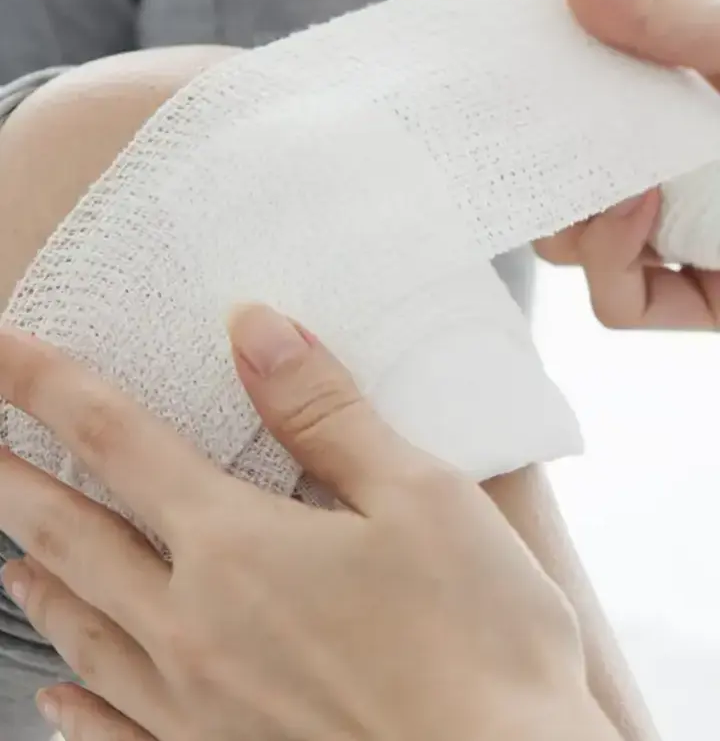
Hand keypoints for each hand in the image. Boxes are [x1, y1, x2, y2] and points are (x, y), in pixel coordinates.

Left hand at [0, 305, 608, 740]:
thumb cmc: (479, 641)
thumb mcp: (418, 497)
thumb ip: (324, 412)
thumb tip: (257, 329)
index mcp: (237, 546)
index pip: (116, 440)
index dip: (48, 384)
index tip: (3, 349)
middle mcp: (193, 625)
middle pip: (74, 533)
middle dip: (15, 479)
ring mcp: (197, 707)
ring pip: (83, 628)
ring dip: (39, 575)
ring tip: (11, 549)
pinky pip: (116, 731)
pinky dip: (76, 706)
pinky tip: (58, 698)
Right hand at [534, 0, 719, 328]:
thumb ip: (654, 12)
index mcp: (673, 110)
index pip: (576, 115)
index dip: (533, 105)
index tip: (508, 82)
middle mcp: (668, 176)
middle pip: (562, 188)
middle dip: (542, 172)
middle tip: (546, 138)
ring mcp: (680, 243)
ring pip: (577, 251)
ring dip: (573, 219)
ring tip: (618, 176)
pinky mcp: (700, 302)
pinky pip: (621, 307)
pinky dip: (612, 262)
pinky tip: (640, 212)